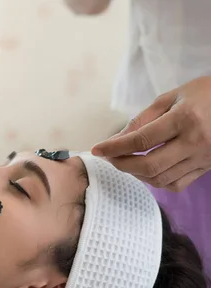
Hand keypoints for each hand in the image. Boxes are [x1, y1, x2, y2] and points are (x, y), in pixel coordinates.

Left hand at [92, 76, 210, 191]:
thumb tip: (116, 140)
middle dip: (122, 164)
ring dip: (136, 174)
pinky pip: (175, 184)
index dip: (114, 147)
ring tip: (125, 161)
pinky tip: (146, 170)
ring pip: (160, 179)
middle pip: (149, 166)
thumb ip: (143, 119)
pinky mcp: (207, 168)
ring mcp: (203, 158)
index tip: (97, 149)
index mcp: (186, 119)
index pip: (141, 140)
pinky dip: (155, 181)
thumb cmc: (205, 94)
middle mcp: (196, 142)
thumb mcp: (172, 97)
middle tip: (109, 157)